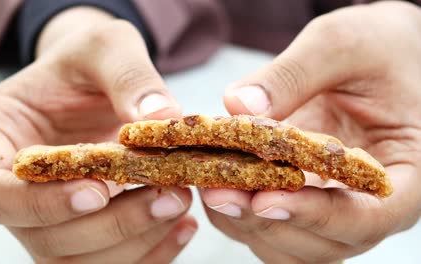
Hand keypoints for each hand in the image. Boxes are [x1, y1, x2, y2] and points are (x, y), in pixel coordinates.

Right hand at [0, 7, 195, 262]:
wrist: (96, 82)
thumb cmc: (88, 60)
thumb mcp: (105, 47)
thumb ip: (128, 77)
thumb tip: (163, 119)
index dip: (42, 204)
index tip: (98, 191)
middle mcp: (12, 190)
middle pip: (44, 237)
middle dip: (111, 224)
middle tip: (167, 196)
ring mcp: (45, 217)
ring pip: (77, 261)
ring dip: (133, 241)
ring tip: (179, 204)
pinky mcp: (80, 230)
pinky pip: (107, 262)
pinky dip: (149, 253)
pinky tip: (183, 225)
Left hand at [202, 2, 420, 262]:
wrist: (376, 55)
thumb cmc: (377, 48)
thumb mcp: (343, 45)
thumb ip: (295, 74)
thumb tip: (239, 106)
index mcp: (403, 173)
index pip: (369, 217)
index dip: (315, 215)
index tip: (265, 199)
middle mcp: (368, 202)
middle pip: (322, 242)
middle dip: (266, 221)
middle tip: (218, 192)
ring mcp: (333, 206)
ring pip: (290, 245)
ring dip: (247, 224)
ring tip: (211, 188)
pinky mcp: (303, 197)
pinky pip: (272, 226)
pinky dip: (240, 213)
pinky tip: (216, 182)